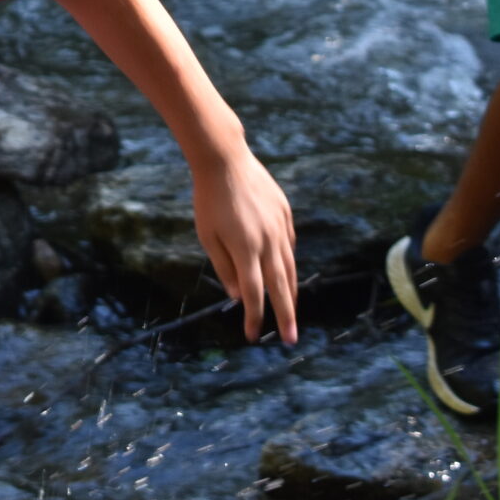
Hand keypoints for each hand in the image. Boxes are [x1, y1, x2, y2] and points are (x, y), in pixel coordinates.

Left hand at [191, 146, 297, 343]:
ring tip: (292, 313)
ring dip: (291, 293)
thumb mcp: (208, 236)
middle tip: (291, 340)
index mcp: (246, 249)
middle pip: (280, 287)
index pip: (253, 293)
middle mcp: (268, 241)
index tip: (252, 336)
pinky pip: (290, 245)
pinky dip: (288, 263)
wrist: (225, 159)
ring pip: (290, 268)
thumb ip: (224, 267)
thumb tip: (236, 295)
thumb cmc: (209, 199)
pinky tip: (286, 274)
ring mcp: (280, 227)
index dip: (254, 318)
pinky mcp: (285, 214)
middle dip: (286, 316)